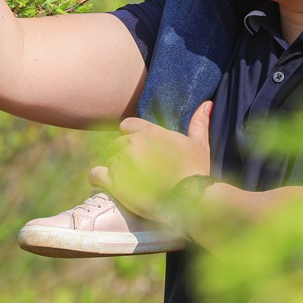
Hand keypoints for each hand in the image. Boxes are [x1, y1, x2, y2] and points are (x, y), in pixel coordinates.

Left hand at [89, 102, 212, 219]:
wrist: (189, 198)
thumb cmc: (196, 171)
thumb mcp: (199, 144)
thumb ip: (199, 123)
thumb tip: (207, 104)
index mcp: (150, 131)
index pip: (126, 126)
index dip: (130, 137)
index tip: (138, 150)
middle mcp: (132, 143)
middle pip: (116, 145)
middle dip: (123, 155)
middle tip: (136, 171)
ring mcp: (122, 162)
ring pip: (109, 160)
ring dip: (116, 170)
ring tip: (129, 183)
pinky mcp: (114, 182)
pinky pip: (95, 175)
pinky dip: (98, 179)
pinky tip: (106, 185)